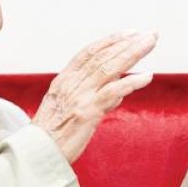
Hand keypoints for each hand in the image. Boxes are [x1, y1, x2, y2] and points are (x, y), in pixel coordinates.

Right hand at [33, 32, 156, 162]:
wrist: (36, 154)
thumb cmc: (52, 136)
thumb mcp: (66, 108)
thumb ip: (93, 97)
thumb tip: (118, 92)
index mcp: (64, 80)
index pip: (90, 52)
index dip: (111, 40)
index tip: (130, 33)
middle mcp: (71, 83)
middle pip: (104, 56)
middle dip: (129, 42)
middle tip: (150, 34)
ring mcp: (80, 96)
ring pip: (110, 68)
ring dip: (133, 53)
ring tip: (151, 43)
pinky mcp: (87, 112)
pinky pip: (113, 92)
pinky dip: (131, 82)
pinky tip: (147, 76)